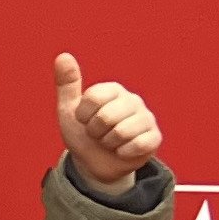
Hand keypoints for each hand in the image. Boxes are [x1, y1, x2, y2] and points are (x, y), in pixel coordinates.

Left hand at [52, 51, 162, 197]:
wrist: (94, 163)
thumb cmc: (83, 133)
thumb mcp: (68, 109)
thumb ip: (67, 83)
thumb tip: (63, 56)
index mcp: (113, 90)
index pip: (93, 98)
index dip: (83, 115)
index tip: (84, 120)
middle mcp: (132, 100)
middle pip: (106, 117)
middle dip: (95, 131)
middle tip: (97, 133)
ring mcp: (146, 119)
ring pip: (121, 132)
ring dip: (108, 143)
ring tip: (109, 141)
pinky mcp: (154, 138)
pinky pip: (137, 145)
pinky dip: (122, 153)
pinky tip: (122, 150)